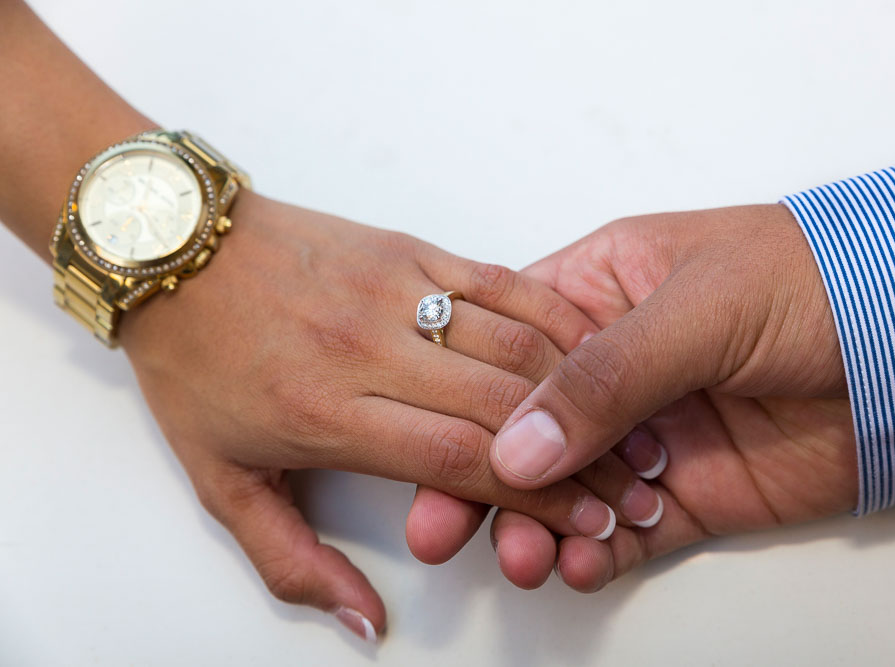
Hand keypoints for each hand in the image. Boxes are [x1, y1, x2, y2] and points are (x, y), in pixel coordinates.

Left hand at [119, 190, 659, 637]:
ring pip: (513, 343)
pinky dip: (554, 315)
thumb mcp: (223, 481)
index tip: (589, 526)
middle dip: (585, 458)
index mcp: (328, 411)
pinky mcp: (409, 248)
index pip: (459, 464)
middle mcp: (370, 347)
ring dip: (584, 391)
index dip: (537, 501)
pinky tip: (592, 346)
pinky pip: (500, 280)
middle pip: (503, 410)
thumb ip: (293, 563)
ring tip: (636, 428)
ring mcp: (396, 290)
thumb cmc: (197, 362)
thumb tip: (363, 624)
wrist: (177, 250)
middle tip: (634, 489)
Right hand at [408, 204, 857, 590]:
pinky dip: (595, 555)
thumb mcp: (698, 308)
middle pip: (521, 430)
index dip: (461, 401)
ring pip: (564, 490)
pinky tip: (580, 566)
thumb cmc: (817, 280)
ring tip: (526, 555)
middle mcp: (613, 367)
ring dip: (535, 526)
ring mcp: (647, 434)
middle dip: (480, 479)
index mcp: (598, 294)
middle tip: (445, 528)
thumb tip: (517, 444)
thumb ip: (604, 375)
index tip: (429, 449)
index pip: (505, 351)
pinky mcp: (686, 493)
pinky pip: (623, 533)